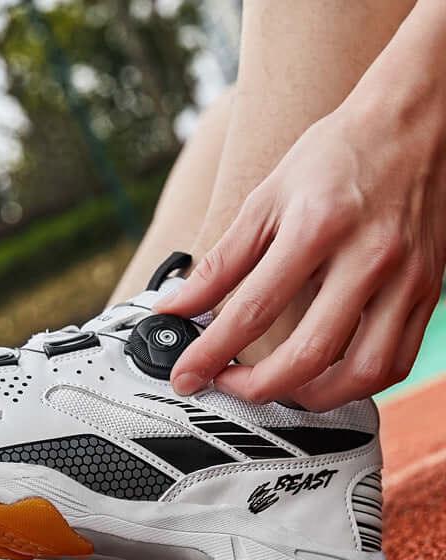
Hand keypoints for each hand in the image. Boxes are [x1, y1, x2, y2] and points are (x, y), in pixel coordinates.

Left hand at [155, 101, 445, 410]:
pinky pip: (395, 362)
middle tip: (227, 385)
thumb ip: (220, 262)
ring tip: (276, 389)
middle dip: (256, 387)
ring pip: (361, 373)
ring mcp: (405, 279)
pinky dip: (355, 385)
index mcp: (318, 228)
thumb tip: (176, 306)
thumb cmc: (335, 157)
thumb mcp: (265, 200)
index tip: (186, 376)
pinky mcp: (427, 292)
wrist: (412, 124)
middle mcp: (368, 258)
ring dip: (309, 397)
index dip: (211, 354)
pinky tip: (325, 378)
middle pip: (309, 354)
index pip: (253, 310)